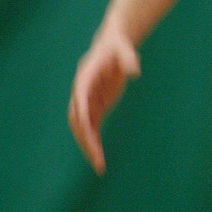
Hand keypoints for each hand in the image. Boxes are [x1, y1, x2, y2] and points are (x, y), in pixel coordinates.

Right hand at [68, 28, 140, 173]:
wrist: (113, 46)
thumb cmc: (118, 46)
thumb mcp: (124, 49)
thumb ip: (128, 59)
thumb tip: (135, 71)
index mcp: (85, 76)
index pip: (79, 97)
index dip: (81, 112)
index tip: (84, 129)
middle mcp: (81, 92)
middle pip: (76, 118)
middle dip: (84, 138)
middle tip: (96, 158)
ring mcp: (87, 101)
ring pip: (82, 128)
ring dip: (88, 145)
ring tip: (99, 165)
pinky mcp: (95, 106)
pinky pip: (91, 128)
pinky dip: (94, 142)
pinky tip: (100, 157)